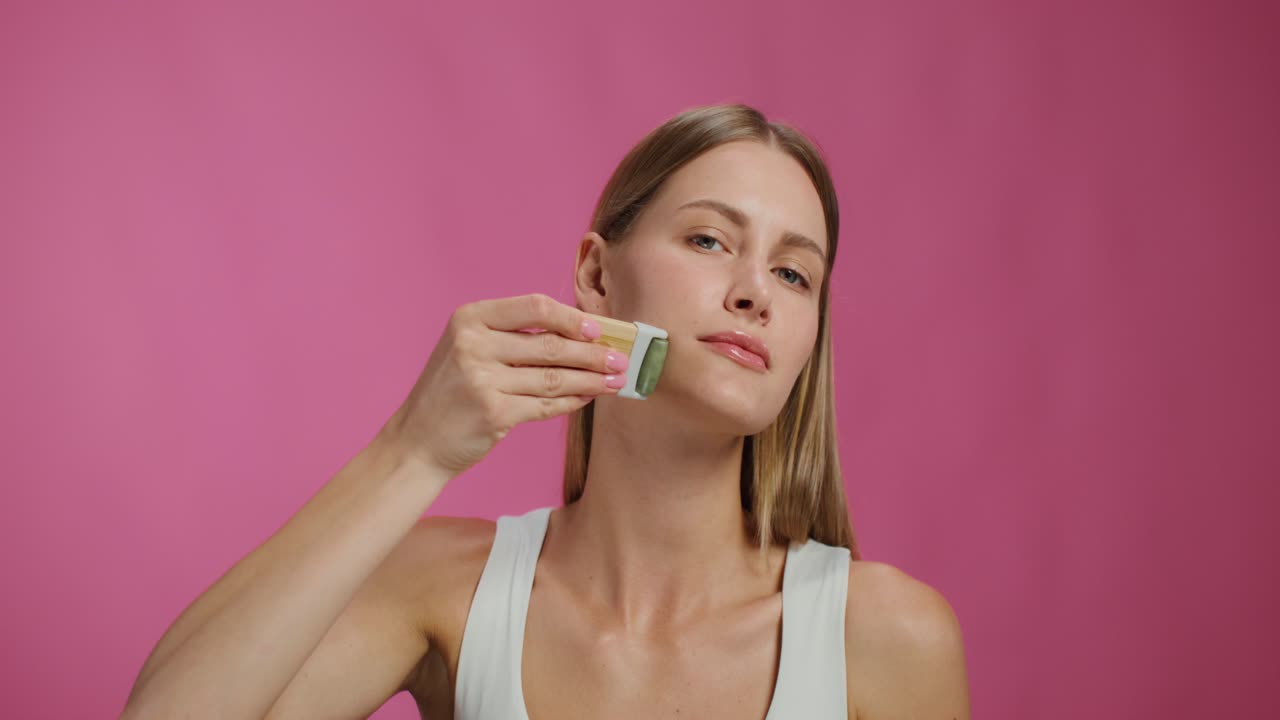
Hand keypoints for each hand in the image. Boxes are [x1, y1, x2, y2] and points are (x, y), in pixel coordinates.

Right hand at [379, 293, 627, 479]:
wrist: (417, 441)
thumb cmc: (451, 392)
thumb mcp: (468, 348)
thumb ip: (513, 336)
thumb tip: (580, 334)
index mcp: (469, 318)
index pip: (534, 307)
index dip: (571, 317)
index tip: (597, 329)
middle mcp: (473, 344)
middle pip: (549, 344)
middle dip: (592, 353)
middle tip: (621, 359)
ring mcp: (482, 379)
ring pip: (553, 377)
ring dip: (591, 379)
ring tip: (615, 380)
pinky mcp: (494, 413)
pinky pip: (546, 404)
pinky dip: (572, 401)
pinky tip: (588, 398)